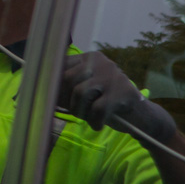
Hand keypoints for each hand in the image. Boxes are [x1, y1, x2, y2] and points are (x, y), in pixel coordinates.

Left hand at [61, 51, 176, 142]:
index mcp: (90, 58)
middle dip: (67, 99)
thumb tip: (43, 93)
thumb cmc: (107, 103)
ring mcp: (113, 76)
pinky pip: (97, 108)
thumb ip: (67, 89)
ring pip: (80, 92)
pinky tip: (98, 125)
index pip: (62, 64)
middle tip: (76, 112)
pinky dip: (94, 121)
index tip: (53, 99)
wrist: (141, 116)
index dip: (53, 84)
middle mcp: (101, 62)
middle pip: (68, 78)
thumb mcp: (87, 91)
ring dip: (80, 111)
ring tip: (88, 118)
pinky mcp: (122, 93)